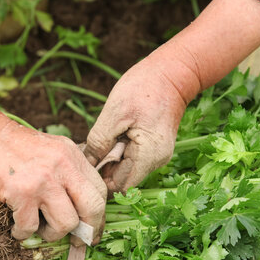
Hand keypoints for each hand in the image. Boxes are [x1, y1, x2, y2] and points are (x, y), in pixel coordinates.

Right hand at [0, 109, 106, 243]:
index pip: (100, 190)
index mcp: (72, 155)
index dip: (99, 216)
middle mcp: (62, 165)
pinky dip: (22, 233)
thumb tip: (81, 210)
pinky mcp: (21, 192)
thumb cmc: (11, 146)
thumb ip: (67, 172)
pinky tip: (16, 227)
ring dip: (52, 234)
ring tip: (38, 228)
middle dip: (87, 231)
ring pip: (66, 223)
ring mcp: (43, 179)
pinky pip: (31, 227)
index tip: (92, 230)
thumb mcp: (50, 150)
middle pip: (92, 207)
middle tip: (77, 242)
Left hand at [84, 54, 187, 193]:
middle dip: (106, 167)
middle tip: (95, 145)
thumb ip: (99, 142)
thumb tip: (87, 164)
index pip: (121, 187)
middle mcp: (157, 161)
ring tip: (107, 136)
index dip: (102, 179)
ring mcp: (157, 156)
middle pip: (123, 180)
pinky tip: (116, 134)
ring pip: (127, 170)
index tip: (90, 161)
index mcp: (149, 156)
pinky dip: (120, 151)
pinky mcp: (154, 148)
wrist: (172, 73)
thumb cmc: (144, 88)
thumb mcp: (114, 113)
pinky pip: (133, 159)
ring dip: (112, 158)